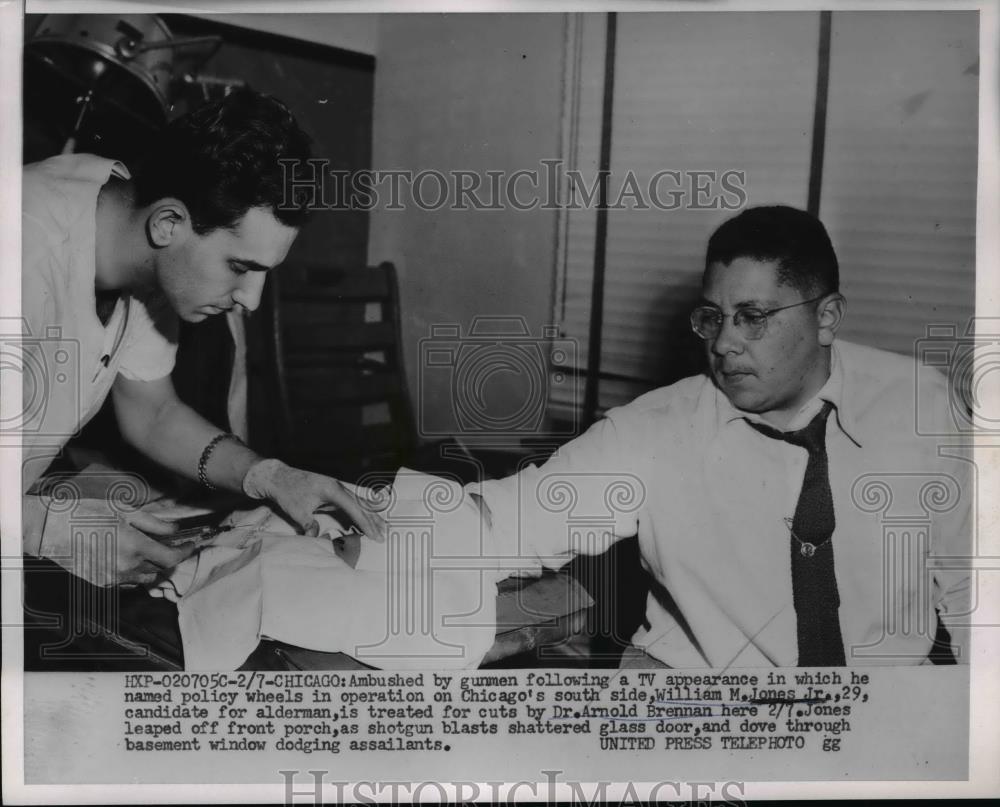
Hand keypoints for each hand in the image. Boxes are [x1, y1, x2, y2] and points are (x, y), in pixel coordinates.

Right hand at [35, 498, 197, 586]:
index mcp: (135, 546)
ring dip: (150, 566)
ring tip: (143, 549)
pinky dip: (132, 572)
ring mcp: (113, 578)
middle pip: (160, 568)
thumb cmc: (87, 513)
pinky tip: (124, 557)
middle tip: (166, 543)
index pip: (171, 558)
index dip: (184, 552)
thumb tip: (175, 529)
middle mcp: (127, 566)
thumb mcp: (124, 510)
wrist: (50, 529)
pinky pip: (127, 582)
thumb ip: (154, 523)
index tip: (190, 545)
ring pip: (144, 577)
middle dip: (167, 556)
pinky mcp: (101, 583)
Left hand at [242, 459, 385, 540]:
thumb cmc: (288, 492)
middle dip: (373, 521)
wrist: (278, 478)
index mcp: (332, 490)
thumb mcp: (297, 511)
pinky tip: (368, 518)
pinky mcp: (332, 493)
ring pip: (358, 503)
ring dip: (370, 515)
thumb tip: (316, 539)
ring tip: (382, 527)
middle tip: (383, 535)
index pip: (354, 508)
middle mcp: (338, 487)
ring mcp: (336, 489)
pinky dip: (361, 511)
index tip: (374, 535)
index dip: (365, 523)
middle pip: (361, 505)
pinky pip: (351, 503)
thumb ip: (309, 525)